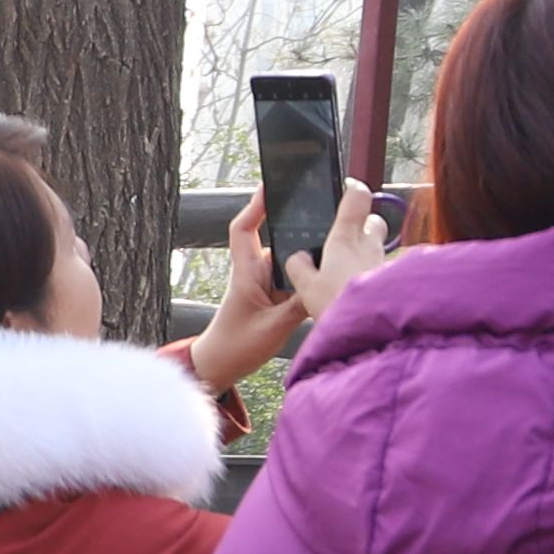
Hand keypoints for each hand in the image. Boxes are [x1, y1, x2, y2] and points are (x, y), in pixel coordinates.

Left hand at [194, 186, 385, 389]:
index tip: (272, 187)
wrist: (220, 367)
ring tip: (332, 252)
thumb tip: (327, 282)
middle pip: (278, 240)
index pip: (244, 229)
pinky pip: (294, 279)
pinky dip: (307, 278)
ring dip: (306, 259)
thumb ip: (301, 303)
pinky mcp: (273, 297)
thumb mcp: (275, 326)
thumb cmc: (236, 346)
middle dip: (299, 229)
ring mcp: (264, 285)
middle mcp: (255, 273)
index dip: (255, 205)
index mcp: (247, 273)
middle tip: (325, 219)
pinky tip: (326, 281)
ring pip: (290, 261)